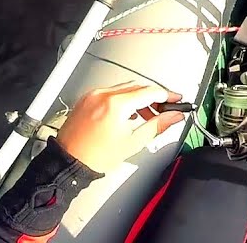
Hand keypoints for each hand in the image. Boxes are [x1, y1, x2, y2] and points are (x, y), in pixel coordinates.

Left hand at [55, 82, 185, 173]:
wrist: (69, 161)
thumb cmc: (94, 156)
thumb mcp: (133, 142)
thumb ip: (156, 126)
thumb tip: (173, 117)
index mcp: (116, 104)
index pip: (149, 92)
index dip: (167, 96)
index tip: (177, 100)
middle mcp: (103, 94)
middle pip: (138, 86)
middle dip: (154, 96)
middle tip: (166, 109)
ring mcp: (93, 95)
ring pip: (124, 87)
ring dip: (139, 97)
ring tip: (147, 115)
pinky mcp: (87, 98)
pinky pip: (111, 92)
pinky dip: (123, 99)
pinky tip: (129, 114)